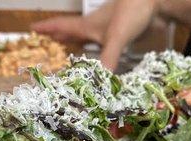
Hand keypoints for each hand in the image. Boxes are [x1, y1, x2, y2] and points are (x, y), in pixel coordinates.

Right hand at [32, 0, 157, 69]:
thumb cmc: (133, 12)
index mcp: (89, 25)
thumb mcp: (117, 37)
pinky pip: (103, 43)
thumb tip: (100, 83)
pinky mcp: (122, 33)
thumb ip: (108, 59)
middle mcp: (96, 26)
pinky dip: (97, 49)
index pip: (62, 25)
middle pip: (73, 31)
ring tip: (68, 47)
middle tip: (47, 40)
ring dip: (77, 42)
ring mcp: (109, 29)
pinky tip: (100, 55)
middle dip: (59, 36)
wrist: (158, 2)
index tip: (32, 28)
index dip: (47, 28)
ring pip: (87, 36)